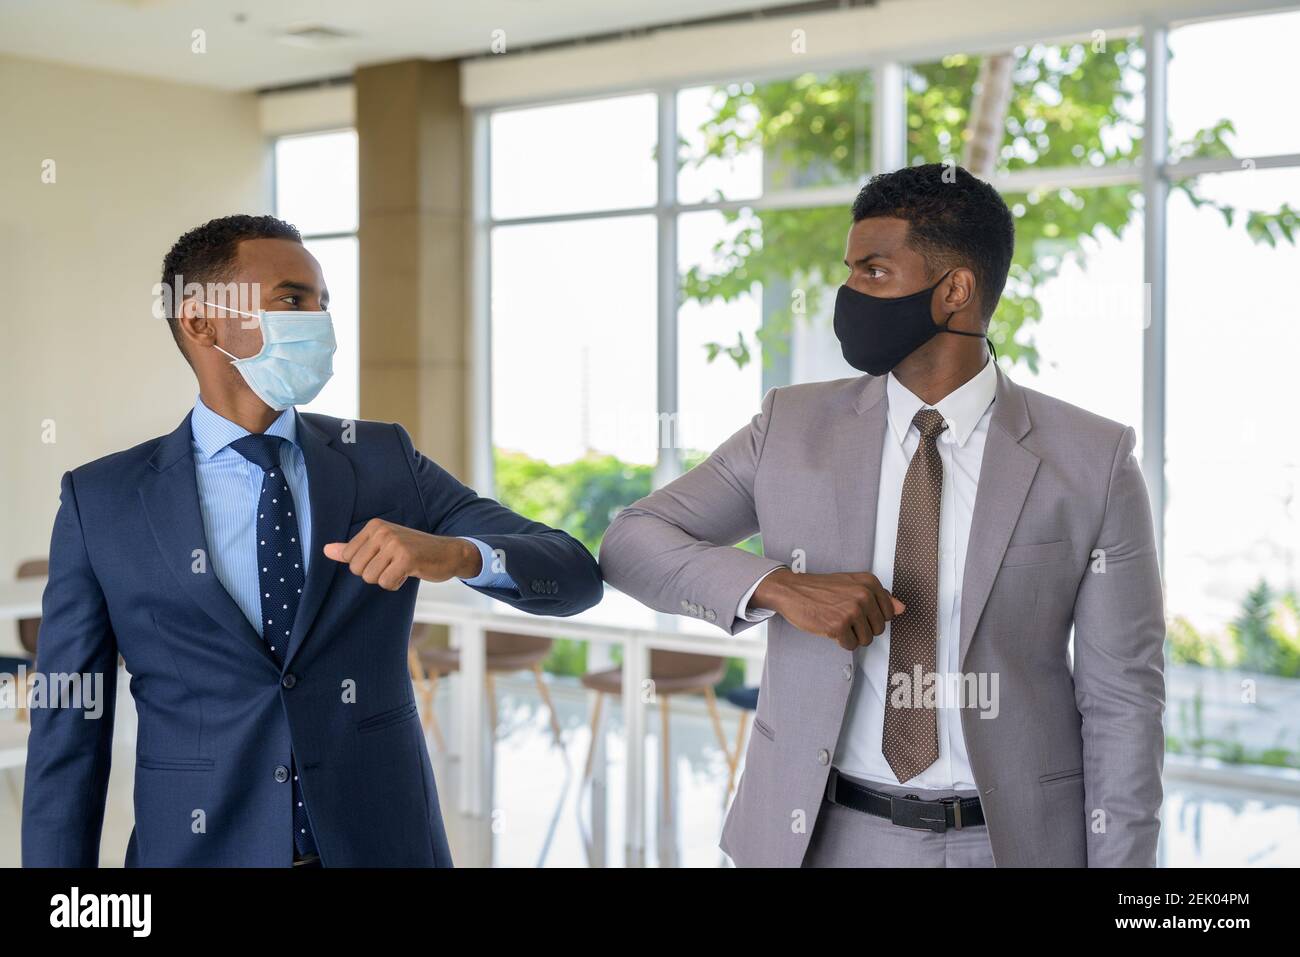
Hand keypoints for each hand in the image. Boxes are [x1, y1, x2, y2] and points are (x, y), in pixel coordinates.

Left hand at [322, 519, 480, 590]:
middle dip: (374, 574)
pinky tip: (408, 573)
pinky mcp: (407, 558)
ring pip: (371, 578)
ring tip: (401, 568)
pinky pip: (386, 583)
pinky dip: (396, 584)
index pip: (348, 557)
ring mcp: (395, 544)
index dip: (364, 565)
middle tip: (393, 565)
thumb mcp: (382, 546)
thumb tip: (326, 550)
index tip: (383, 558)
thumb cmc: (413, 551)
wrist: (448, 553)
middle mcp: (383, 531)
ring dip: (386, 579)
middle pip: (357, 569)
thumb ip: (353, 549)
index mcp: (374, 526)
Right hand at [751, 568, 903, 650]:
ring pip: (866, 640)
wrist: (792, 591)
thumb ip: (879, 597)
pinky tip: (830, 627)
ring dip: (851, 636)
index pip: (888, 614)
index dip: (871, 617)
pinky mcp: (839, 625)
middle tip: (844, 617)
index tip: (856, 611)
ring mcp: (851, 610)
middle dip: (862, 629)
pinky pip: (851, 646)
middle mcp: (863, 594)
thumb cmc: (820, 589)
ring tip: (837, 622)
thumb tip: (901, 608)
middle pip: (879, 629)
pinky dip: (840, 641)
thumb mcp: (852, 585)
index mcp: (869, 582)